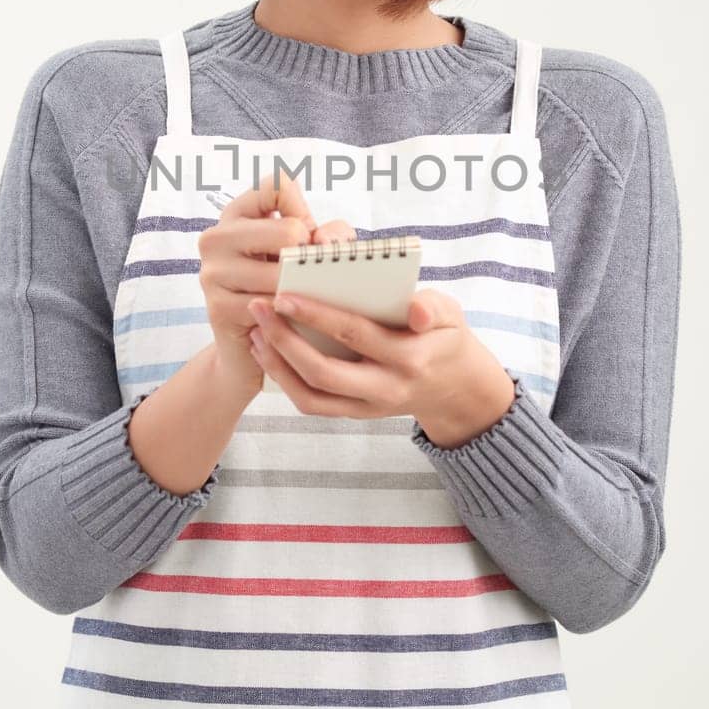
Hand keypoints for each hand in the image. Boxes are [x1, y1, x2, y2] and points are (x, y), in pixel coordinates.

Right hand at [198, 171, 354, 399]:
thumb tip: (325, 244)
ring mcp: (213, 272)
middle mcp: (216, 236)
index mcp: (236, 213)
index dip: (303, 211)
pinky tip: (290, 319)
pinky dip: (292, 314)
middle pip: (289, 230)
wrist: (253, 349)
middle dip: (308, 258)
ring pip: (284, 272)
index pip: (279, 185)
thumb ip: (331, 235)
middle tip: (302, 275)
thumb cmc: (289, 290)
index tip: (299, 237)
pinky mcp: (219, 307)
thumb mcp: (310, 253)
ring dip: (305, 290)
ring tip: (301, 298)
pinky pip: (275, 305)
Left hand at [245, 287, 516, 446]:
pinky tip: (267, 352)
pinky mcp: (355, 414)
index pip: (356, 335)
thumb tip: (416, 309)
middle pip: (324, 373)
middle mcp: (387, 388)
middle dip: (284, 341)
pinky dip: (284, 380)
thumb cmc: (443, 335)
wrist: (454, 386)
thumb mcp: (451, 315)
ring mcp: (368, 407)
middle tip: (258, 308)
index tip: (284, 295)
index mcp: (410, 357)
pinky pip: (312, 404)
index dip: (317, 316)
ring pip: (311, 397)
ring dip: (277, 365)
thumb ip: (434, 308)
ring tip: (255, 332)